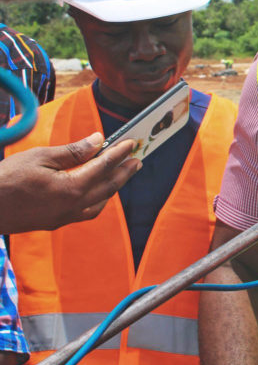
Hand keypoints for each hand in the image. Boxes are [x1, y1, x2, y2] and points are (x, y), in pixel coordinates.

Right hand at [0, 133, 140, 232]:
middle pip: (107, 188)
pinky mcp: (53, 223)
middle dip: (124, 172)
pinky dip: (97, 202)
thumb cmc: (5, 179)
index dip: (119, 154)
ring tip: (121, 174)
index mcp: (70, 189)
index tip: (131, 143)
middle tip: (137, 159)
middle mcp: (72, 207)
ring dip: (112, 188)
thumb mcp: (40, 157)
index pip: (103, 168)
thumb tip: (98, 141)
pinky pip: (85, 213)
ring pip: (99, 203)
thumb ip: (72, 151)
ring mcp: (63, 218)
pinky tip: (96, 193)